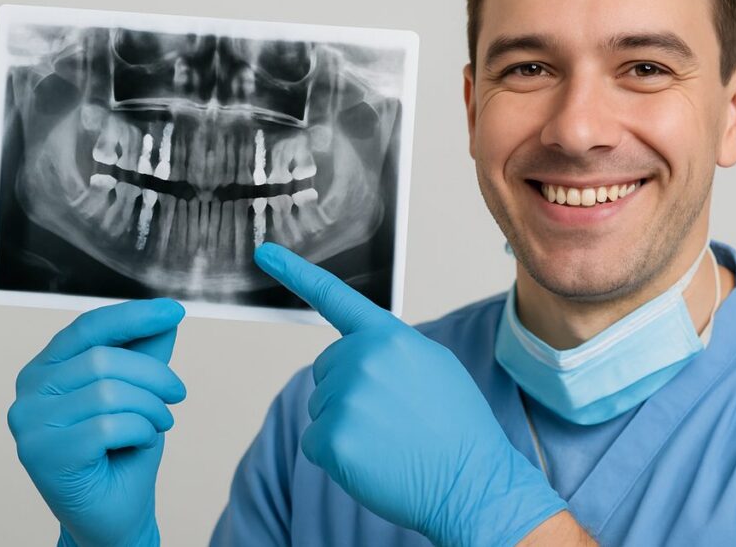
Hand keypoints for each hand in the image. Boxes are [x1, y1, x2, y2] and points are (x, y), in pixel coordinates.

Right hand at [6, 299, 186, 546]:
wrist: (113, 512)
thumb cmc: (122, 449)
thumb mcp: (138, 392)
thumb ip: (145, 353)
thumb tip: (166, 314)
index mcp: (45, 369)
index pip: (88, 327)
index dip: (133, 316)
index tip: (174, 310)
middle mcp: (28, 393)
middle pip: (103, 359)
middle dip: (154, 375)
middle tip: (176, 395)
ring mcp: (29, 425)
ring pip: (109, 393)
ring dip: (150, 408)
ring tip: (158, 423)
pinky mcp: (42, 455)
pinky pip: (109, 426)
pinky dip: (140, 431)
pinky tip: (141, 442)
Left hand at [254, 243, 566, 546]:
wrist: (470, 481)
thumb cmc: (456, 428)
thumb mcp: (433, 366)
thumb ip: (391, 350)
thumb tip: (359, 352)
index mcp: (389, 337)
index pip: (335, 299)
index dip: (295, 273)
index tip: (264, 253)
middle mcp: (362, 358)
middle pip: (326, 369)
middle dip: (347, 391)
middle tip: (392, 418)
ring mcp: (344, 397)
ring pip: (321, 407)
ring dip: (345, 426)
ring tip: (390, 441)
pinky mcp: (331, 437)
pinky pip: (315, 441)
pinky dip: (336, 456)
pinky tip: (373, 461)